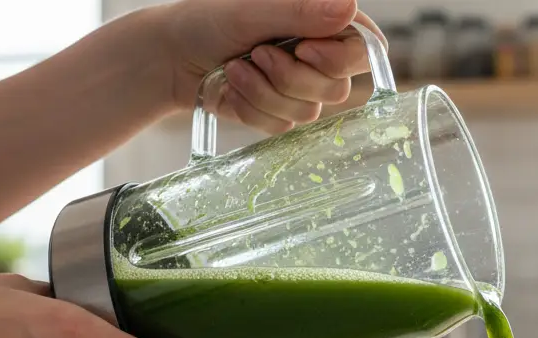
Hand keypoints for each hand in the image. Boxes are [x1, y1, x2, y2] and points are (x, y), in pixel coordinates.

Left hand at [158, 0, 384, 133]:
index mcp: (322, 22)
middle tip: (258, 54)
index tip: (305, 50)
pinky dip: (252, 107)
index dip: (341, 58)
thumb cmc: (208, 21)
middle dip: (291, 77)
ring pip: (308, 111)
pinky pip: (282, 126)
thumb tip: (348, 8)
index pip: (364, 47)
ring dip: (265, 92)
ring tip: (236, 68)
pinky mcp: (280, 113)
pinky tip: (234, 87)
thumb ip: (301, 11)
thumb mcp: (252, 10)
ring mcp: (301, 88)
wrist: (172, 56)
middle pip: (338, 88)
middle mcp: (319, 56)